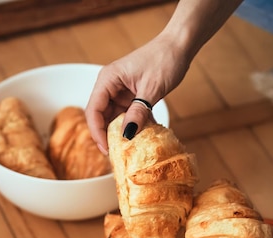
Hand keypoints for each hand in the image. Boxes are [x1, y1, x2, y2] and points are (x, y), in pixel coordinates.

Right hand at [85, 34, 190, 152]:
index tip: (107, 150)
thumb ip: (138, 112)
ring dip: (123, 132)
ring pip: (116, 118)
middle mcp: (110, 86)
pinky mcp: (133, 96)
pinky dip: (135, 126)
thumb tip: (126, 135)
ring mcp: (122, 91)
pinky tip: (143, 138)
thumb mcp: (151, 89)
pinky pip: (129, 115)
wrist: (179, 46)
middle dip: (108, 135)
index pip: (93, 110)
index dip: (97, 132)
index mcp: (108, 80)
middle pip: (102, 116)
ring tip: (131, 149)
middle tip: (118, 155)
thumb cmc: (164, 60)